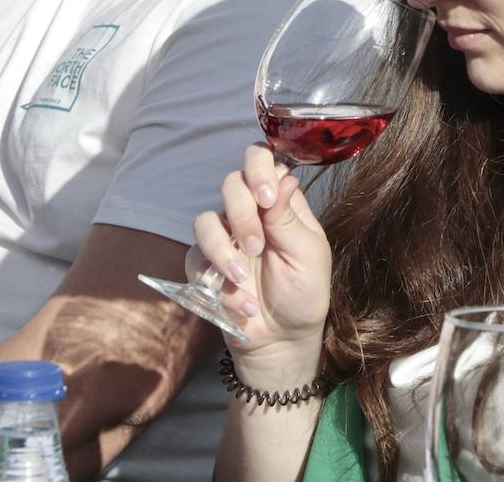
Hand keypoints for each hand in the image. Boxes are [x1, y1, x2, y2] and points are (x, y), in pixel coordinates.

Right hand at [190, 144, 330, 379]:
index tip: (266, 196)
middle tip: (256, 245)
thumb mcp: (308, 255)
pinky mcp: (206, 266)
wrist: (283, 341)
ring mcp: (226, 239)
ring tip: (241, 275)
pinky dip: (215, 281)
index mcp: (281, 204)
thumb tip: (283, 175)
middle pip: (231, 184)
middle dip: (241, 212)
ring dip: (222, 247)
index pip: (263, 161)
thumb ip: (289, 217)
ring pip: (205, 219)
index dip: (258, 167)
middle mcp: (251, 214)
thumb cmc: (304, 293)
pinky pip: (195, 259)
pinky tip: (241, 303)